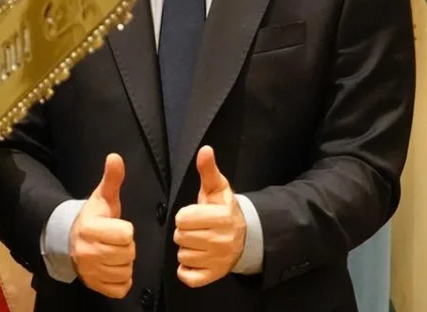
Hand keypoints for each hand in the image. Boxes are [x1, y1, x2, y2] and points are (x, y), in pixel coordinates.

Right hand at [69, 153, 134, 298]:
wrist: (70, 240)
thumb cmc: (94, 217)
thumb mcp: (103, 197)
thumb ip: (112, 179)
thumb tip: (115, 156)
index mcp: (90, 228)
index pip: (126, 234)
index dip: (126, 230)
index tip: (118, 227)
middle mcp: (86, 252)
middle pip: (127, 254)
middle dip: (127, 248)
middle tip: (117, 241)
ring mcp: (89, 272)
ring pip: (125, 272)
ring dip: (125, 264)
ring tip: (115, 253)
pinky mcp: (94, 286)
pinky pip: (120, 289)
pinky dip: (122, 281)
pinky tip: (114, 268)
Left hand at [173, 146, 245, 287]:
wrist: (246, 237)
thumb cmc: (225, 210)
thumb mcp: (218, 188)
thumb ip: (208, 170)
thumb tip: (205, 150)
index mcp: (221, 218)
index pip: (182, 219)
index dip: (185, 215)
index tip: (195, 215)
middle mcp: (221, 242)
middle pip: (180, 237)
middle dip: (185, 231)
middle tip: (197, 228)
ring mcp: (217, 261)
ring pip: (182, 255)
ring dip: (187, 249)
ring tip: (199, 242)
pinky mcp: (212, 276)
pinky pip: (187, 276)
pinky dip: (187, 269)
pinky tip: (196, 258)